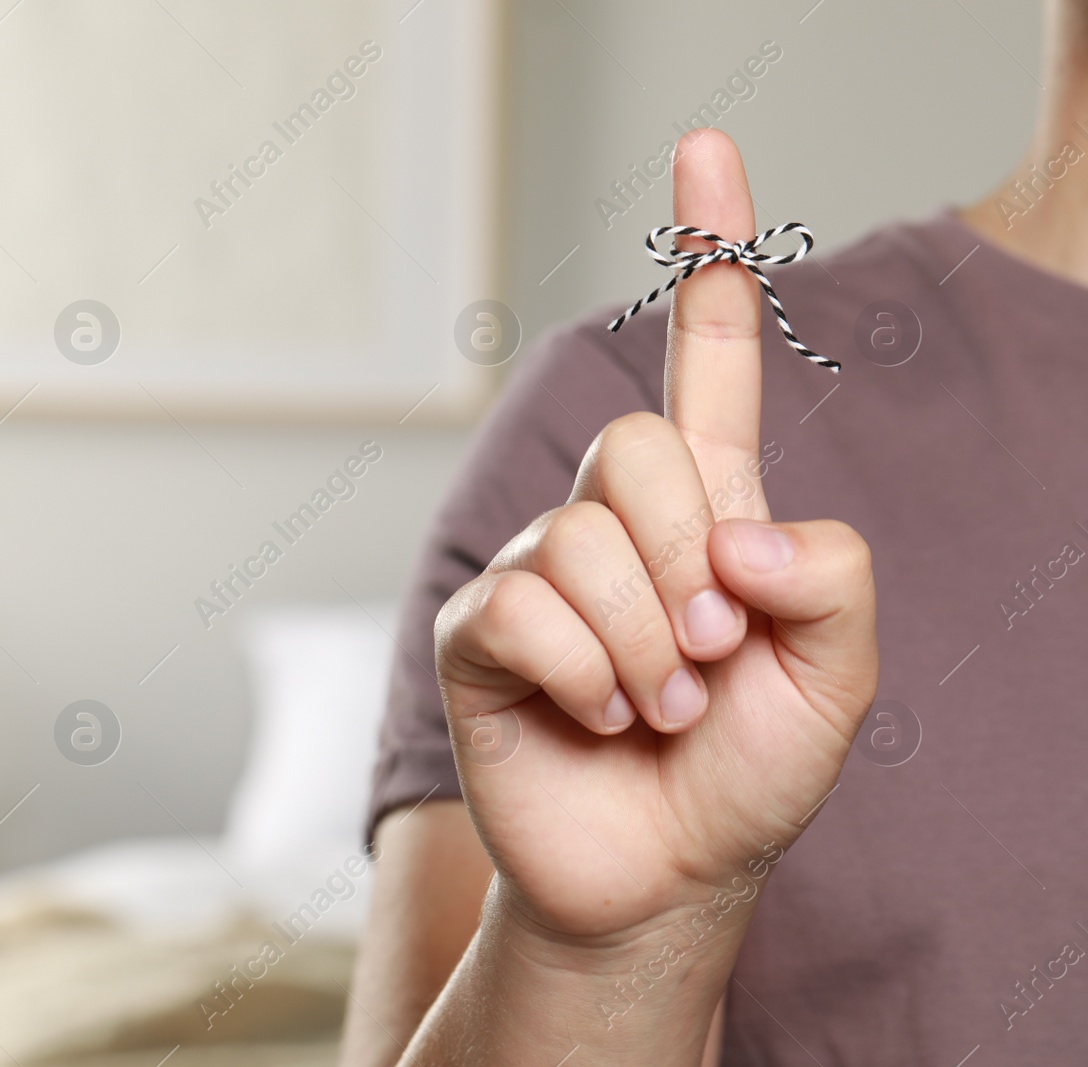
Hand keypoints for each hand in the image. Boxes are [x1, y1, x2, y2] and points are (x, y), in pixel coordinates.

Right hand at [434, 129, 877, 948]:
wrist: (661, 878)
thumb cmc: (745, 774)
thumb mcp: (837, 678)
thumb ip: (829, 578)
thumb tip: (731, 528)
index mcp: (708, 510)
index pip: (708, 361)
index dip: (710, 256)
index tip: (705, 146)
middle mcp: (615, 523)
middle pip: (638, 445)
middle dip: (689, 561)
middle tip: (707, 653)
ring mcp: (540, 571)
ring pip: (586, 539)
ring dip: (645, 645)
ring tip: (656, 707)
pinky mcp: (481, 630)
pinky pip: (528, 607)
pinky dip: (587, 677)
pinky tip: (596, 718)